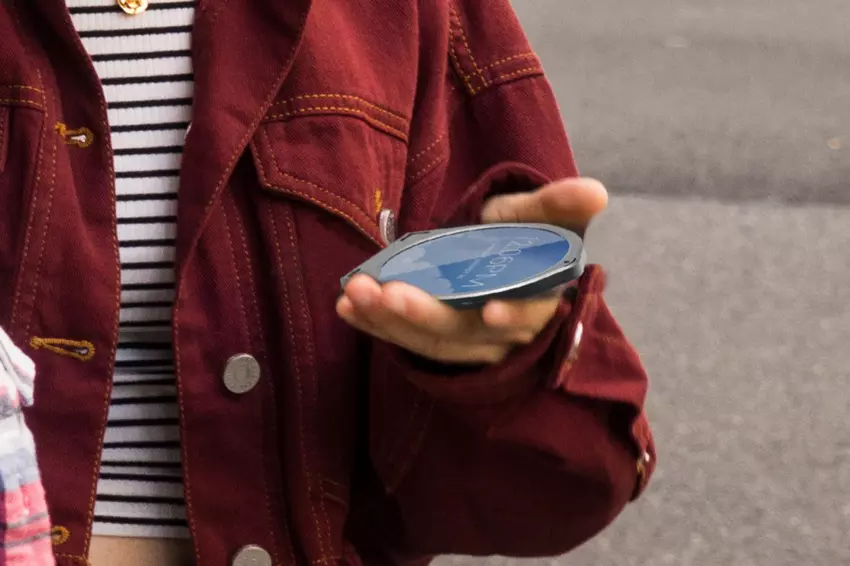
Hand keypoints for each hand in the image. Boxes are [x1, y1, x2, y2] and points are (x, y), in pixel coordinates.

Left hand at [336, 177, 607, 363]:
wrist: (497, 261)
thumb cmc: (520, 239)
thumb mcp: (537, 219)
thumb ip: (557, 207)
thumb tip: (595, 191)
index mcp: (539, 302)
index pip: (531, 315)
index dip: (514, 315)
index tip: (491, 310)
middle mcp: (503, 334)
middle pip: (467, 333)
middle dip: (425, 315)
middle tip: (384, 292)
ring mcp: (467, 345)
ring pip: (431, 342)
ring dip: (390, 321)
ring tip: (354, 293)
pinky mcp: (437, 345)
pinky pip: (405, 341)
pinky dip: (375, 326)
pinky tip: (346, 307)